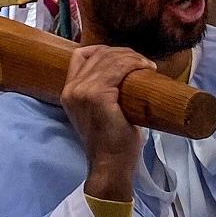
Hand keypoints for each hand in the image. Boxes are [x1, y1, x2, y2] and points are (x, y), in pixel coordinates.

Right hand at [60, 45, 152, 202]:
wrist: (110, 166)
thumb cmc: (111, 140)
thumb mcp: (98, 109)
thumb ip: (99, 88)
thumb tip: (122, 67)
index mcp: (69, 91)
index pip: (81, 54)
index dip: (104, 50)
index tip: (124, 57)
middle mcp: (71, 88)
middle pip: (99, 53)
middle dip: (124, 53)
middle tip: (143, 62)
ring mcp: (82, 91)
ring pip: (111, 58)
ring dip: (133, 57)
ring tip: (146, 65)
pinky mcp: (97, 96)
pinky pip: (119, 68)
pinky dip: (134, 64)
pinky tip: (145, 68)